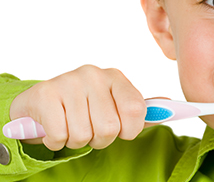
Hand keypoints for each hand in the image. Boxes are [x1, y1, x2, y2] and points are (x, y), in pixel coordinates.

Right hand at [9, 65, 147, 150]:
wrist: (42, 102)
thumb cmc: (84, 107)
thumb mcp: (113, 105)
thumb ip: (139, 109)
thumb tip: (168, 105)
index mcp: (115, 77)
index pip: (136, 110)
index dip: (130, 130)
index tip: (122, 131)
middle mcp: (93, 75)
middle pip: (109, 128)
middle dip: (100, 139)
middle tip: (90, 129)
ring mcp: (68, 81)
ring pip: (83, 135)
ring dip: (76, 141)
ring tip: (71, 126)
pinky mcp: (45, 94)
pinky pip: (59, 135)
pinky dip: (56, 140)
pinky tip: (54, 127)